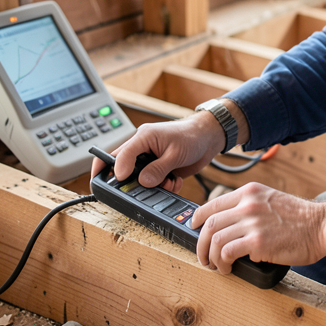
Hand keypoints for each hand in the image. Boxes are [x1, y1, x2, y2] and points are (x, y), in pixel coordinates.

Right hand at [89, 113, 226, 191]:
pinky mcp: (159, 169)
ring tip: (168, 182)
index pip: (119, 154)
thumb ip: (158, 169)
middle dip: (132, 182)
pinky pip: (153, 184)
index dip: (116, 169)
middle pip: (124, 168)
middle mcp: (142, 149)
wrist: (208, 138)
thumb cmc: (192, 136)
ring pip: (139, 180)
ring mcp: (150, 160)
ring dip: (152, 186)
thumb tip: (142, 182)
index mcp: (142, 138)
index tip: (121, 181)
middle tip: (143, 189)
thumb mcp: (175, 153)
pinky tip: (174, 181)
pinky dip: (163, 187)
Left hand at [191, 183, 325, 272]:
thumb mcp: (271, 200)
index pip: (212, 204)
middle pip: (209, 223)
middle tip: (203, 255)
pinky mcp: (257, 242)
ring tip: (216, 265)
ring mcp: (252, 222)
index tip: (195, 228)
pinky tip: (228, 268)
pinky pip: (227, 252)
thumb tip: (231, 224)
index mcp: (250, 192)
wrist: (321, 226)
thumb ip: (251, 206)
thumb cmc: (302, 218)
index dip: (198, 218)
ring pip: (214, 239)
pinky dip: (223, 263)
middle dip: (200, 243)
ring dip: (210, 256)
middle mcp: (248, 204)